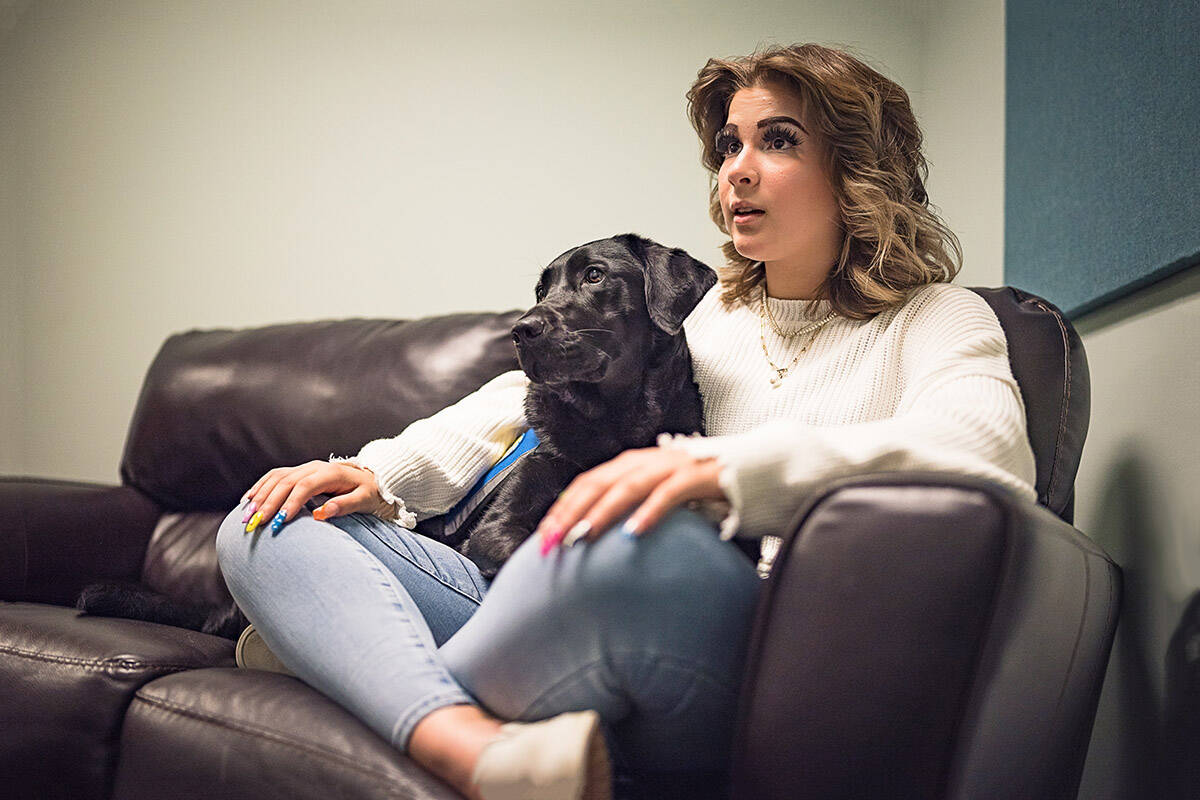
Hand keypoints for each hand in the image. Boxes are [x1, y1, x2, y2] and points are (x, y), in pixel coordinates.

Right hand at [239, 460, 384, 533]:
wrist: (371, 478)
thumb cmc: (369, 493)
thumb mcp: (364, 500)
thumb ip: (345, 505)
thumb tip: (322, 513)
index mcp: (330, 473)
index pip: (304, 487)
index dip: (290, 503)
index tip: (278, 522)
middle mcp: (314, 467)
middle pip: (285, 482)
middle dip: (268, 503)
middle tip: (254, 523)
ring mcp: (305, 468)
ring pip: (276, 478)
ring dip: (259, 496)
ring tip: (246, 516)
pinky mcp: (299, 472)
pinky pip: (275, 476)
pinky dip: (260, 487)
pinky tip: (248, 500)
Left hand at [534, 447, 724, 552]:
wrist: (752, 469)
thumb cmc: (702, 489)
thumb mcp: (659, 498)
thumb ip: (632, 510)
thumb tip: (599, 539)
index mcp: (633, 464)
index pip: (587, 483)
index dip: (563, 507)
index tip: (544, 535)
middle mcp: (647, 460)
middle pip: (598, 483)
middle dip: (571, 512)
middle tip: (552, 541)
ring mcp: (672, 466)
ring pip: (627, 486)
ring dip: (601, 512)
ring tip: (582, 536)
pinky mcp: (698, 476)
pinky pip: (669, 494)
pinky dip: (649, 512)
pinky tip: (633, 534)